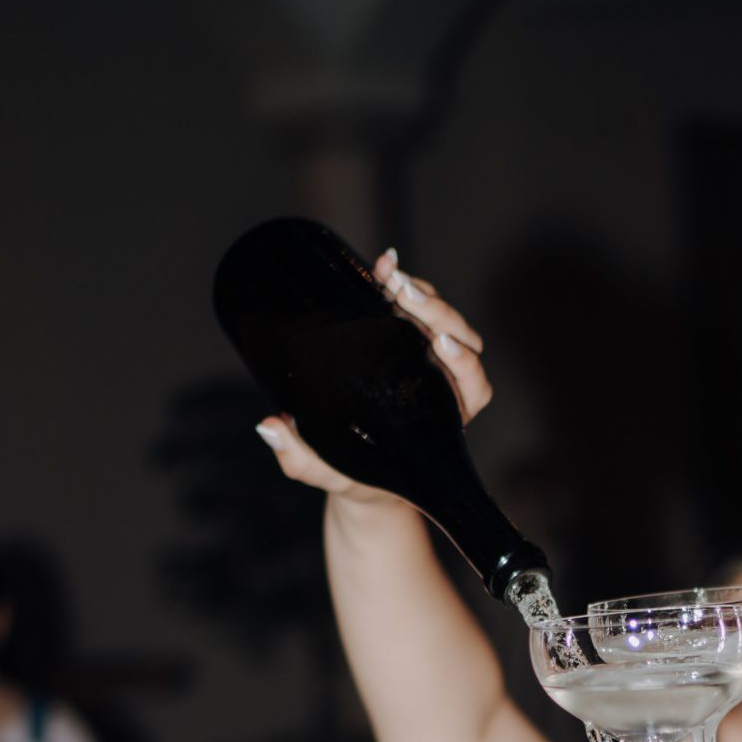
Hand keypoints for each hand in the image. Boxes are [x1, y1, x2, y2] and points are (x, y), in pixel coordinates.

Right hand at [255, 247, 492, 499]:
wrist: (364, 473)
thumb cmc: (356, 477)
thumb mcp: (328, 472)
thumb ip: (299, 457)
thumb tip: (267, 427)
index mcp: (446, 421)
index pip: (474, 386)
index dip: (463, 363)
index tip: (440, 345)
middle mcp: (447, 388)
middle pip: (461, 340)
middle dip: (436, 311)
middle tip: (401, 291)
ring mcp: (431, 362)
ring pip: (442, 318)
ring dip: (420, 292)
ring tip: (387, 275)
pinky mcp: (409, 343)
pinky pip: (416, 308)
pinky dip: (401, 284)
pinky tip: (380, 265)